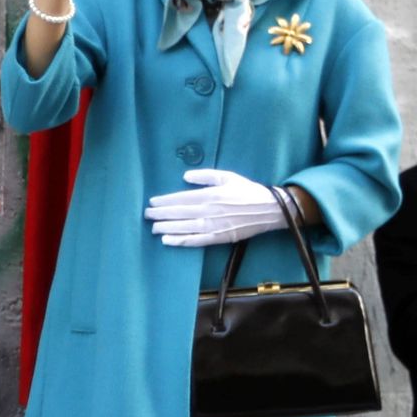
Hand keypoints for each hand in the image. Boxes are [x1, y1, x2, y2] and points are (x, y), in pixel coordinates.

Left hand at [144, 169, 286, 246]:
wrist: (270, 209)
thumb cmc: (247, 191)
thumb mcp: (227, 176)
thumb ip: (205, 176)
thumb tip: (185, 177)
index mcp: (211, 195)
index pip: (181, 198)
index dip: (165, 201)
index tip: (152, 202)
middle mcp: (210, 211)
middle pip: (179, 213)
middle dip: (160, 214)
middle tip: (146, 215)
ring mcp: (215, 226)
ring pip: (185, 228)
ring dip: (166, 228)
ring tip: (152, 227)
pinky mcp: (220, 237)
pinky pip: (197, 241)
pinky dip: (181, 241)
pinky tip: (168, 240)